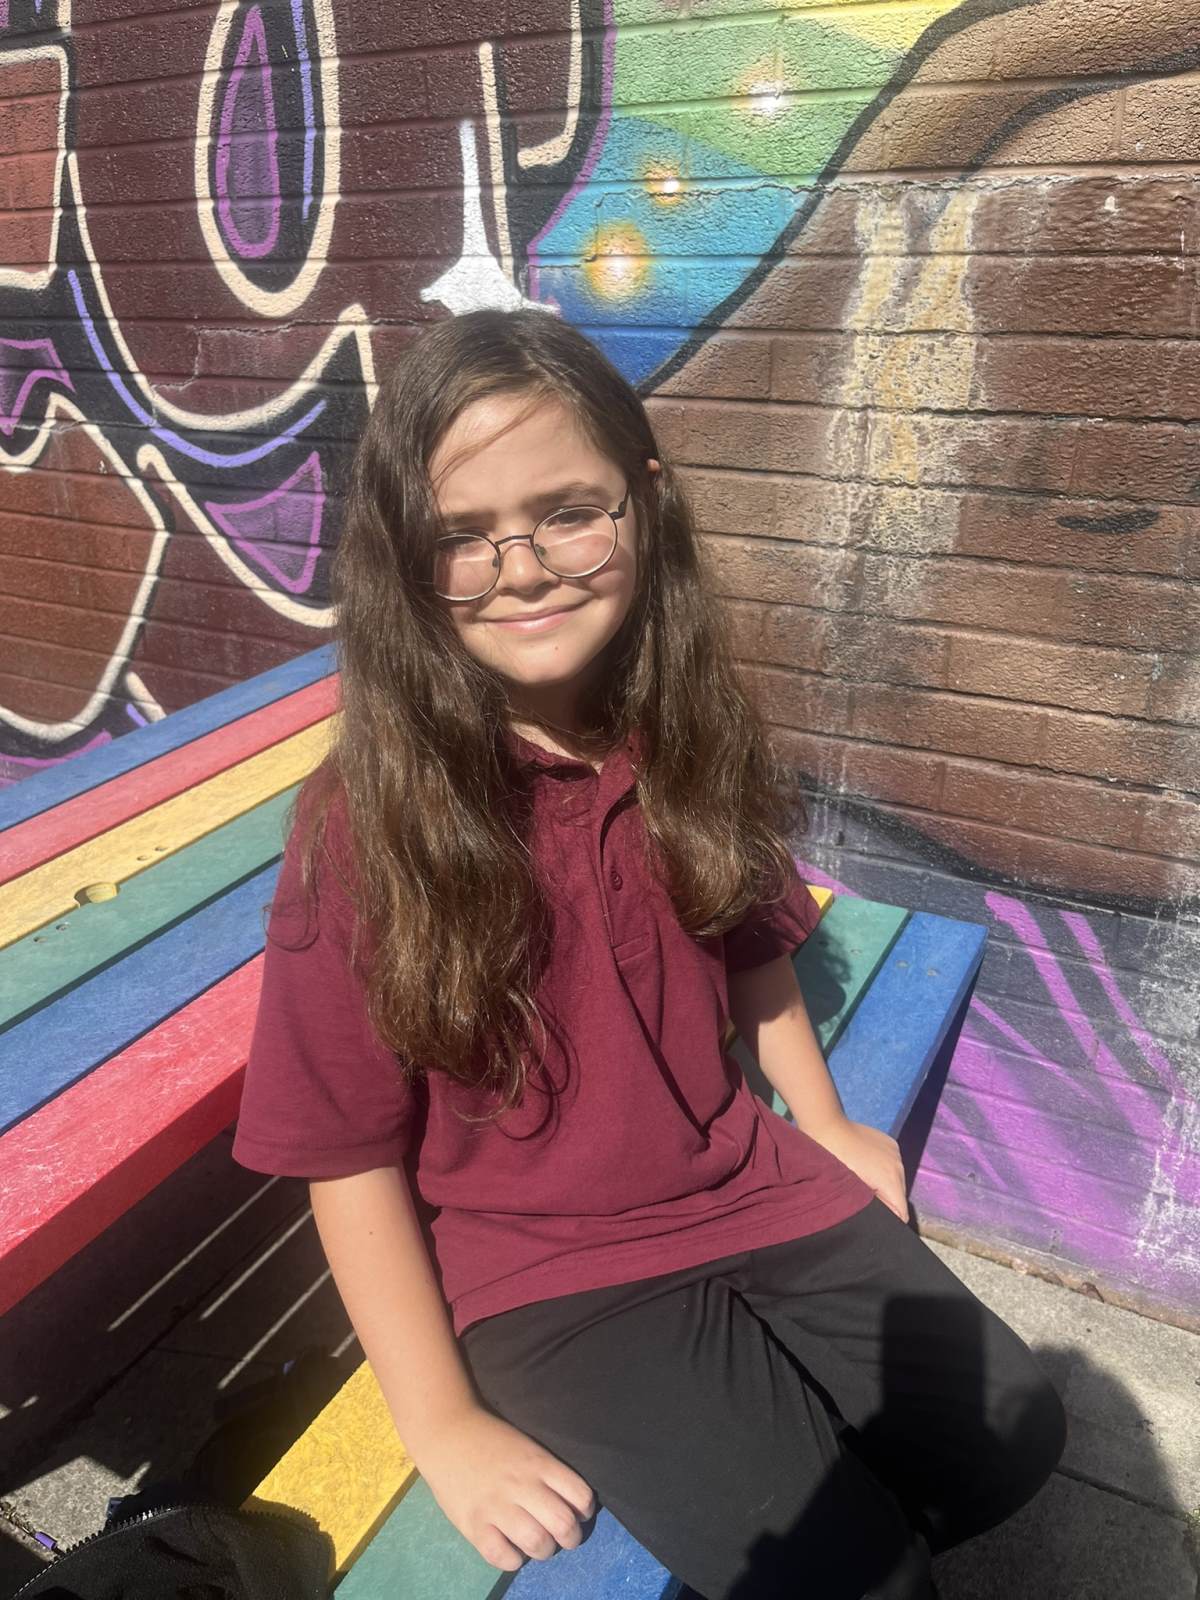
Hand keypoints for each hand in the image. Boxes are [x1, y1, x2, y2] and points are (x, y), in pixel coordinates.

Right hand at [411, 1404, 596, 1572]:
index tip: (577, 1514)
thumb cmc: (491, 1440)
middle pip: (563, 1525)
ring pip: (537, 1543)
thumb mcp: (528, 1448)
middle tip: (562, 1537)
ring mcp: (497, 1506)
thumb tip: (571, 1506)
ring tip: (537, 1543)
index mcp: (539, 1463)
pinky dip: (513, 1559)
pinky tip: (510, 1548)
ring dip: (543, 1550)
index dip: (584, 1511)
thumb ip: (548, 1474)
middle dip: (570, 1538)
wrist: (448, 1432)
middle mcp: (522, 1485)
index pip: (580, 1495)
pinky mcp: (474, 1525)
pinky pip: (503, 1557)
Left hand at [804, 1116, 909, 1222]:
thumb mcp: (851, 1191)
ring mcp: (895, 1152)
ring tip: (865, 1185)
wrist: (827, 1128)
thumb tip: (882, 1216)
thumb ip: (872, 1206)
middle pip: (899, 1195)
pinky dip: (883, 1170)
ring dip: (885, 1186)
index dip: (890, 1222)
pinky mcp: (890, 1142)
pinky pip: (891, 1164)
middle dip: (887, 1203)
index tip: (875, 1222)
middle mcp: (899, 1166)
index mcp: (891, 1180)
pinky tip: (867, 1168)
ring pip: (896, 1179)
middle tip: (866, 1205)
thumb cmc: (834, 1162)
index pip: (901, 1213)